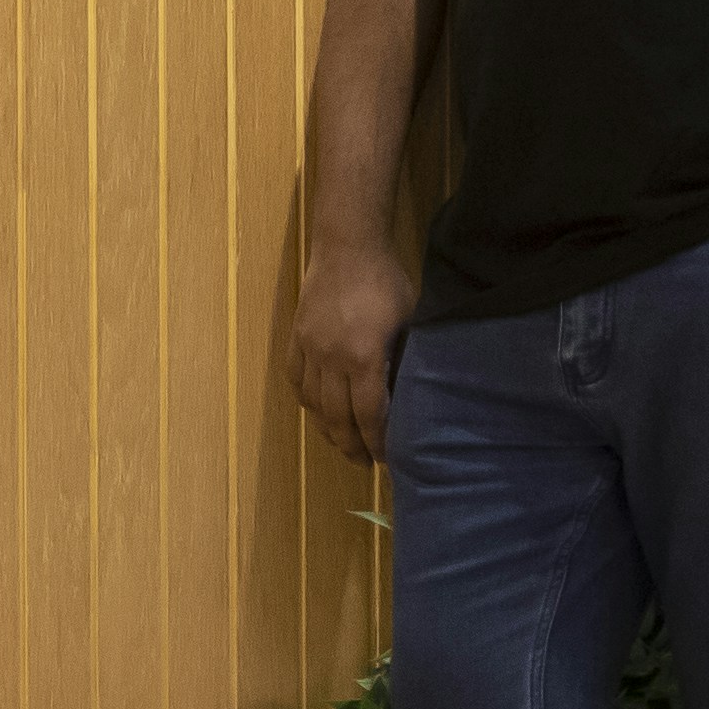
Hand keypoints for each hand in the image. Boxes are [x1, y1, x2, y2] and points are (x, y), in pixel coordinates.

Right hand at [281, 249, 418, 465]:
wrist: (347, 245)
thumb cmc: (386, 282)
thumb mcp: (409, 322)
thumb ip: (404, 360)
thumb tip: (413, 396)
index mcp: (363, 357)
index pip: (369, 415)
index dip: (377, 441)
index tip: (387, 457)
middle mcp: (331, 359)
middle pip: (337, 417)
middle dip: (352, 445)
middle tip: (365, 463)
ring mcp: (309, 348)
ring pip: (313, 403)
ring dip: (327, 429)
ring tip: (341, 444)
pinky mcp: (295, 336)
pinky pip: (295, 379)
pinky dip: (306, 400)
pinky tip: (317, 410)